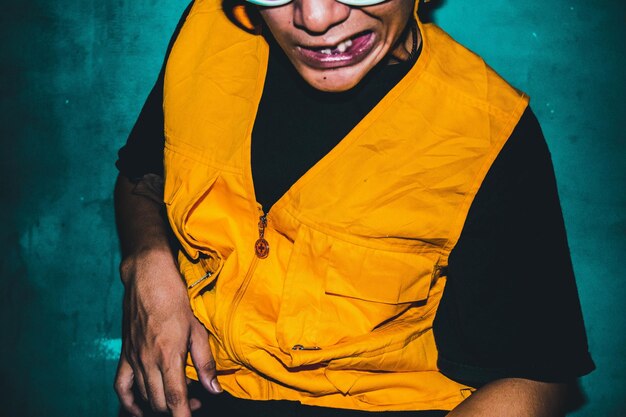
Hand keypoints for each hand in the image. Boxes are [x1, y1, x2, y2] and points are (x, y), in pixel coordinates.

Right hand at [114, 248, 221, 416]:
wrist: (148, 278)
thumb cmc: (176, 299)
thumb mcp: (198, 329)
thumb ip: (205, 362)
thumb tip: (214, 388)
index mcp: (169, 355)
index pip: (176, 398)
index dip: (183, 416)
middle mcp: (148, 361)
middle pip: (160, 402)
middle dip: (178, 409)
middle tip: (196, 401)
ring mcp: (134, 359)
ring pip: (144, 397)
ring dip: (161, 405)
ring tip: (179, 398)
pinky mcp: (125, 354)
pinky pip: (122, 387)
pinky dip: (129, 404)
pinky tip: (140, 410)